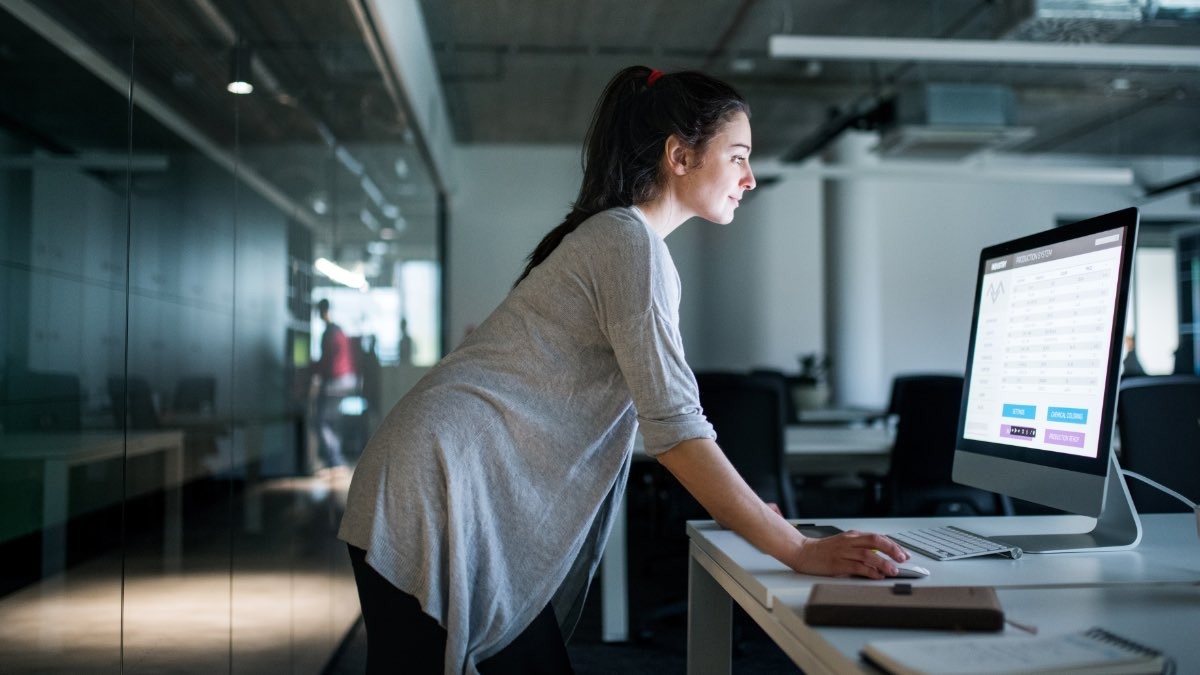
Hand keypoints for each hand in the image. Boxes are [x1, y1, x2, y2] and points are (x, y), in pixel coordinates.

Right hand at [792, 530, 908, 578]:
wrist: (802, 552)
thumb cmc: (823, 550)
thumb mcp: (844, 544)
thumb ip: (860, 549)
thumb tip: (881, 558)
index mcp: (852, 536)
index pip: (877, 537)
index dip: (893, 545)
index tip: (904, 554)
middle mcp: (849, 542)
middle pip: (875, 541)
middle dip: (892, 549)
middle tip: (903, 559)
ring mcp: (843, 552)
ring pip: (868, 554)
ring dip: (883, 563)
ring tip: (893, 570)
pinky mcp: (837, 564)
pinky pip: (857, 567)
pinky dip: (869, 572)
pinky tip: (877, 576)